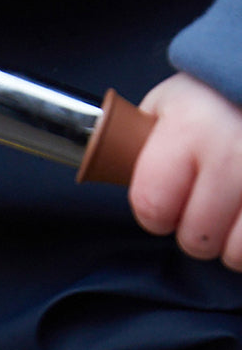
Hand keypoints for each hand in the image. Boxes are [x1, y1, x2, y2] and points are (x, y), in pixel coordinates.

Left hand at [130, 72, 241, 270]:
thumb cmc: (217, 98)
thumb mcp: (170, 105)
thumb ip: (143, 148)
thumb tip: (119, 177)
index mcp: (190, 130)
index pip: (152, 208)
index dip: (155, 213)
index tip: (165, 203)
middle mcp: (234, 152)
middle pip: (196, 238)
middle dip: (196, 229)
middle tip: (207, 204)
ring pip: (237, 252)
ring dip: (232, 242)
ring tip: (233, 212)